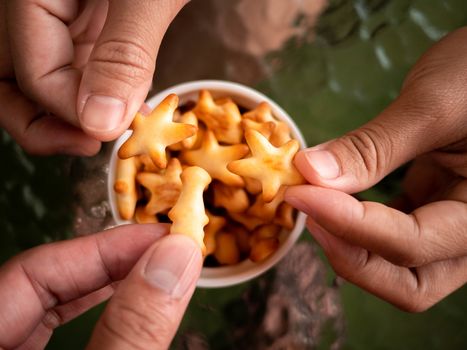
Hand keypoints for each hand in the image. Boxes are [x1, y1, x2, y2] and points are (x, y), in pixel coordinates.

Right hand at [0, 0, 186, 155]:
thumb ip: (123, 53)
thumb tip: (100, 123)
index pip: (31, 74)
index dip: (69, 113)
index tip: (108, 135)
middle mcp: (38, 6)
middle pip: (13, 81)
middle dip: (42, 124)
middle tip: (87, 147)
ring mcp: (64, 15)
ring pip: (45, 79)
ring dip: (71, 115)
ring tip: (108, 133)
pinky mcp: (93, 21)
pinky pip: (79, 67)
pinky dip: (97, 95)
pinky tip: (123, 107)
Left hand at [0, 225, 201, 348]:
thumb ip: (131, 329)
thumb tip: (177, 257)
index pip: (34, 270)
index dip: (106, 247)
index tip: (165, 239)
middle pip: (44, 284)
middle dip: (115, 263)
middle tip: (171, 252)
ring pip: (52, 307)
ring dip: (113, 286)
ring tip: (162, 271)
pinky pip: (56, 330)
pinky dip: (101, 314)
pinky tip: (132, 303)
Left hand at [285, 27, 466, 311]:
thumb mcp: (432, 106)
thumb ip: (371, 147)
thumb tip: (308, 173)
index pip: (412, 244)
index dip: (348, 224)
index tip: (298, 193)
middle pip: (410, 284)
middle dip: (350, 256)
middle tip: (306, 211)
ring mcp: (451, 224)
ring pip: (399, 268)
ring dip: (350, 246)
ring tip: (312, 205)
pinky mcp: (431, 206)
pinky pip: (392, 236)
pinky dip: (357, 225)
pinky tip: (330, 198)